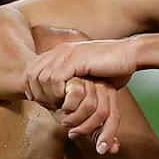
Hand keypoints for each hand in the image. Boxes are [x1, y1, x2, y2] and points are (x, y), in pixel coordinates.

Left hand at [23, 38, 137, 105]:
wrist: (129, 55)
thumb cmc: (111, 67)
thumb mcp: (85, 73)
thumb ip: (69, 79)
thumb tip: (56, 92)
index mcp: (59, 52)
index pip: (29, 69)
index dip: (29, 87)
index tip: (38, 102)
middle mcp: (59, 50)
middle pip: (30, 74)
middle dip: (35, 94)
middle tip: (47, 107)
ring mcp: (66, 53)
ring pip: (40, 78)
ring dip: (46, 96)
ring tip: (58, 106)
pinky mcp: (75, 59)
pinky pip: (54, 79)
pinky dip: (56, 92)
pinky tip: (65, 100)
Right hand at [58, 77, 120, 154]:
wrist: (48, 86)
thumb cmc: (66, 104)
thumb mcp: (83, 120)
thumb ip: (96, 132)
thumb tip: (113, 149)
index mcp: (107, 94)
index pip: (114, 116)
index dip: (108, 134)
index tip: (100, 149)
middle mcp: (102, 85)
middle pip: (103, 112)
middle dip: (86, 128)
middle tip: (73, 132)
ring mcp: (89, 79)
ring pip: (90, 105)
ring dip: (75, 118)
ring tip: (65, 120)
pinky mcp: (75, 74)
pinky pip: (76, 94)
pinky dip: (67, 105)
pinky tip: (60, 105)